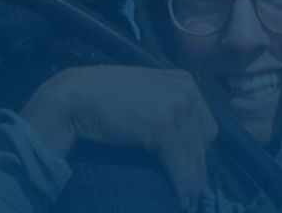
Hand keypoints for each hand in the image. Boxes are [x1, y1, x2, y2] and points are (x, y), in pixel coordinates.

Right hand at [22, 66, 217, 208]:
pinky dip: (182, 185)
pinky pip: (181, 165)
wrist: (75, 97)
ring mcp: (176, 104)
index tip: (190, 172)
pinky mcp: (164, 124)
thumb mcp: (145, 96)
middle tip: (189, 193)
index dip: (198, 152)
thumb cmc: (104, 98)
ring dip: (191, 183)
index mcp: (184, 80)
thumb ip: (167, 106)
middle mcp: (186, 88)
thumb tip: (184, 142)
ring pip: (195, 156)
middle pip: (205, 141)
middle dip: (197, 168)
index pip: (206, 125)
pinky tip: (179, 199)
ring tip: (185, 202)